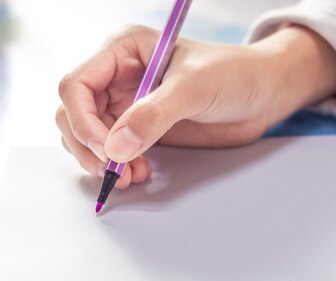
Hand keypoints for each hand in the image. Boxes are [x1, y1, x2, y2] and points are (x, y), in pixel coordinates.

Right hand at [56, 24, 335, 187]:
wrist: (262, 94)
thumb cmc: (235, 74)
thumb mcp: (194, 88)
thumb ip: (154, 116)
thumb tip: (115, 147)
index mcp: (124, 50)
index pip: (77, 84)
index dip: (81, 119)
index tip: (104, 147)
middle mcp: (119, 76)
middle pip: (74, 114)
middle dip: (88, 145)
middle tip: (113, 170)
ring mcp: (128, 104)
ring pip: (88, 136)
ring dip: (101, 160)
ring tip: (130, 174)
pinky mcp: (141, 128)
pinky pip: (112, 150)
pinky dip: (118, 166)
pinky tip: (139, 172)